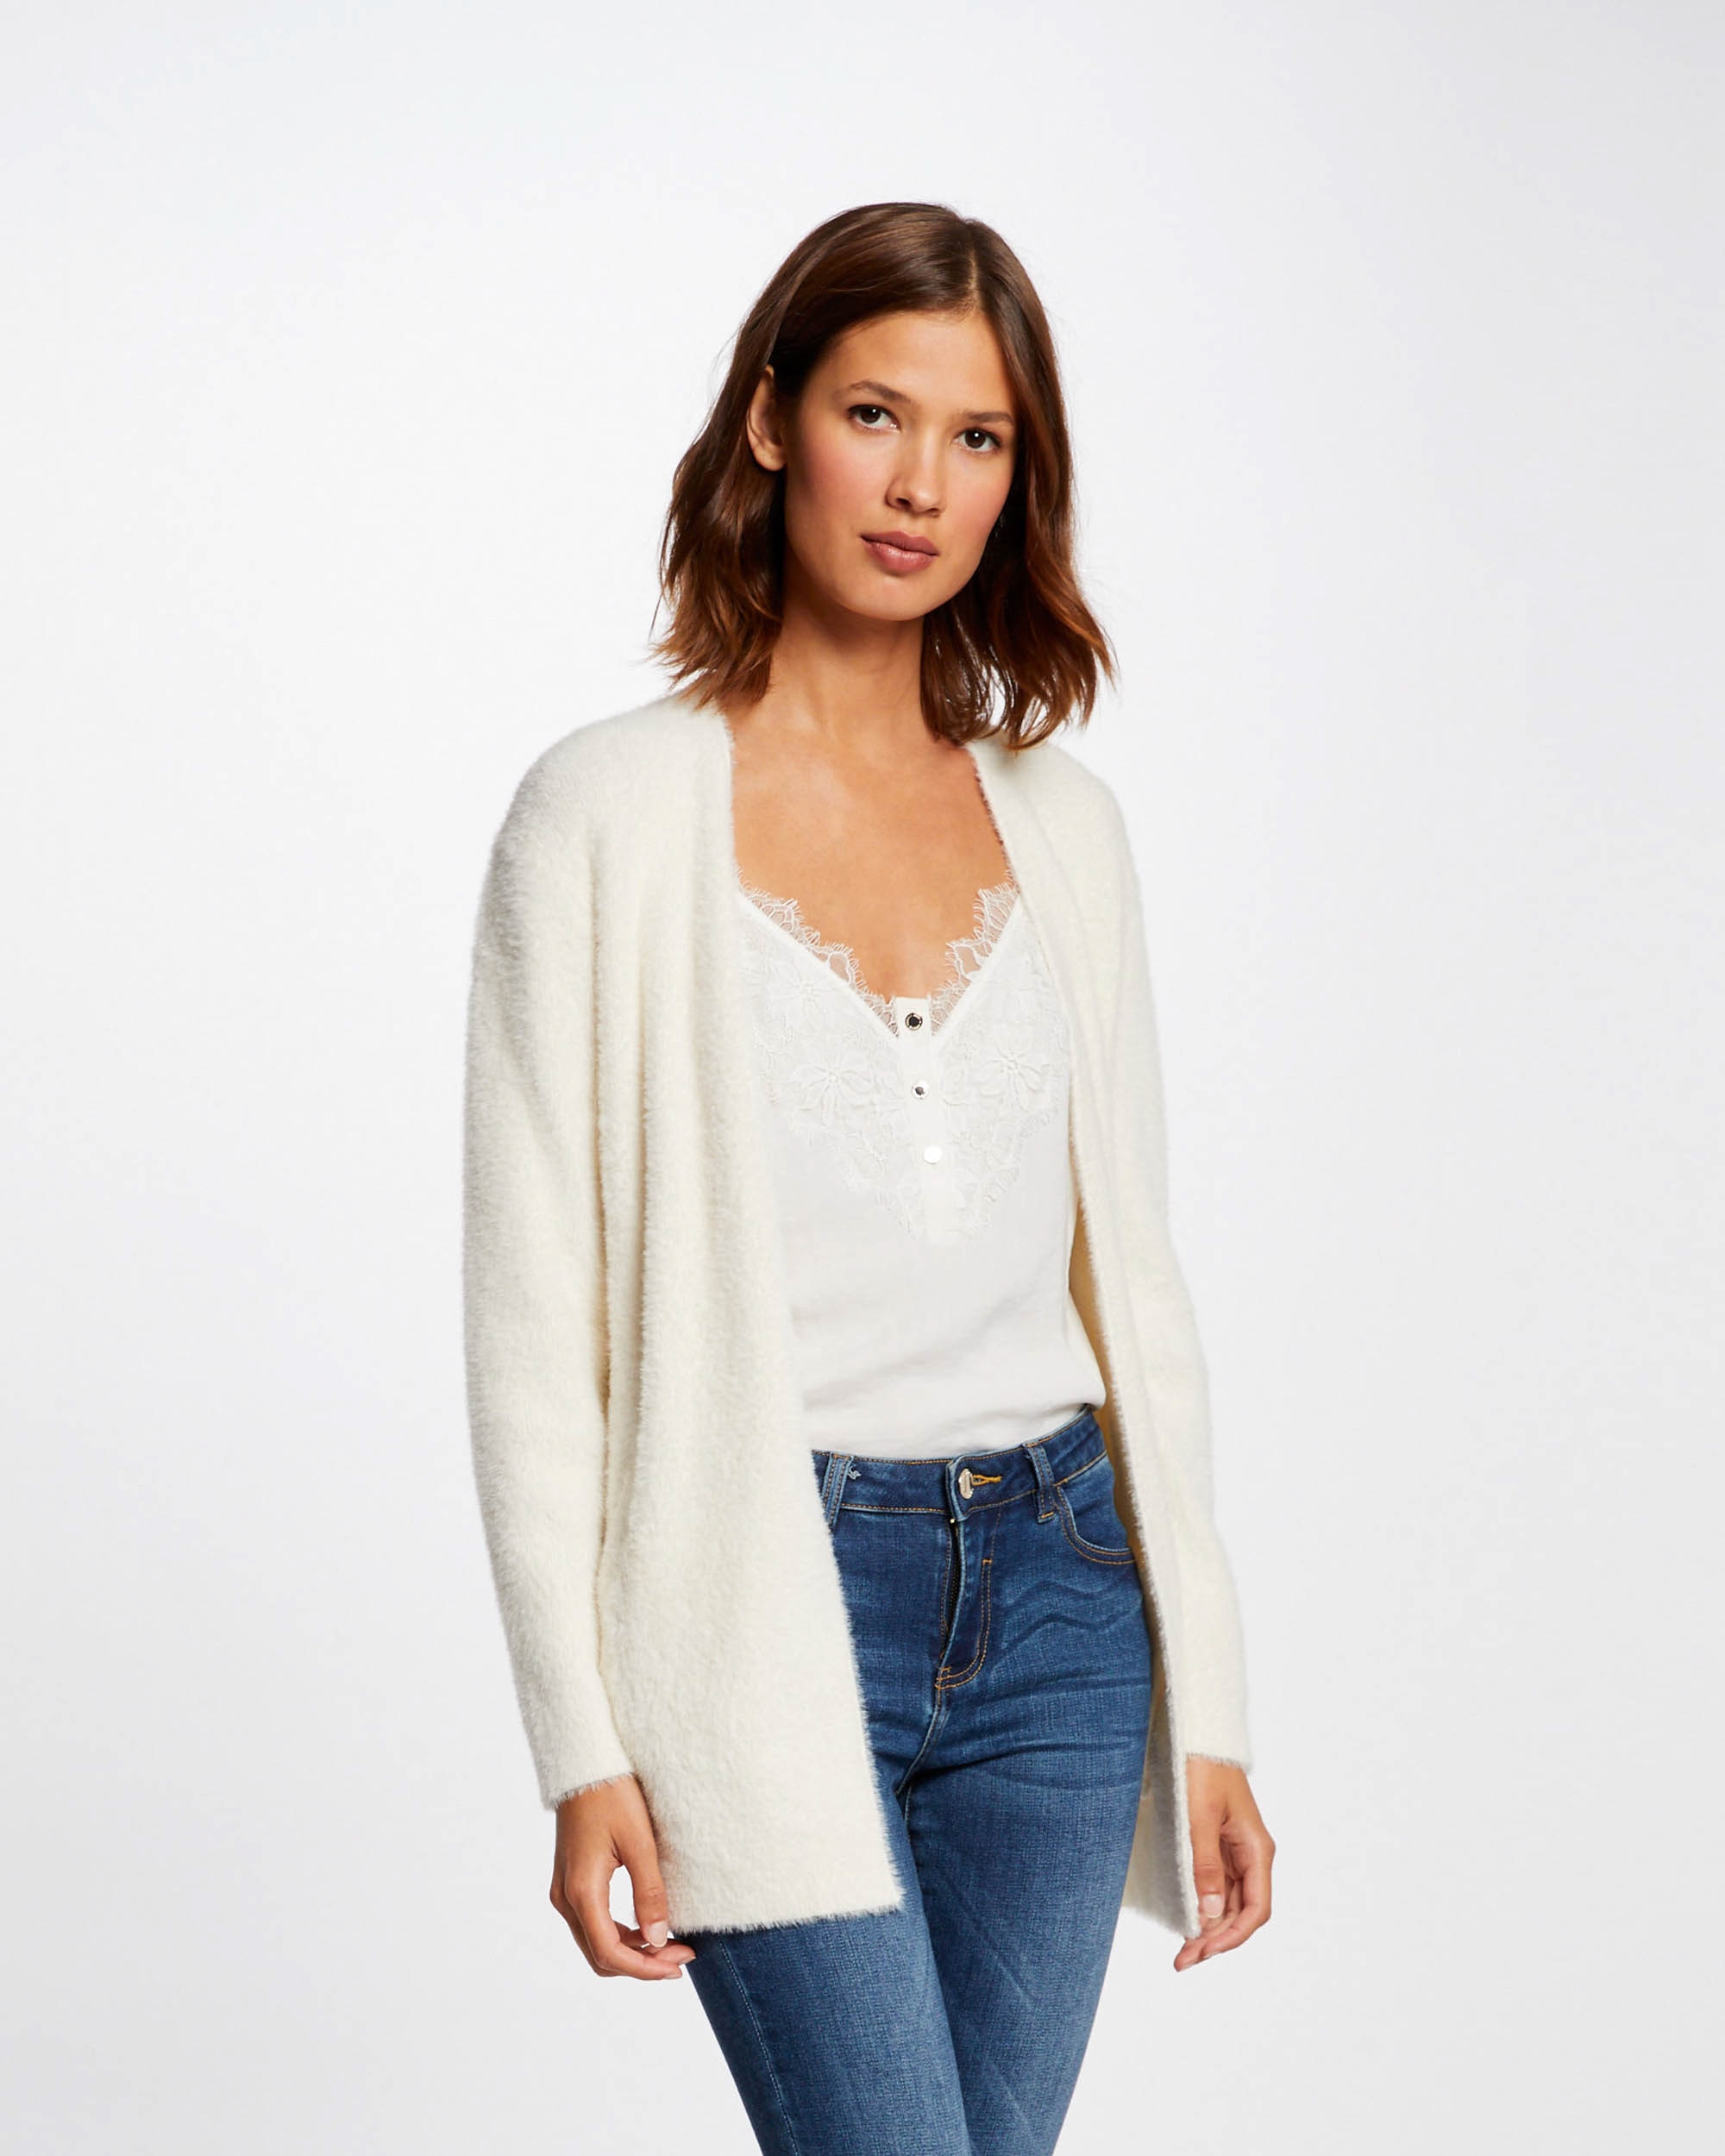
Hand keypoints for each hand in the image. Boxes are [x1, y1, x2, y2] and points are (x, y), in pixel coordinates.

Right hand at [550, 1775, 697, 1980]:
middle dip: (642, 1964)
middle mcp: (566, 1898)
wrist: (585, 1763)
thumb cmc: (613, 1794)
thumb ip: (649, 1893)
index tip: (680, 1964)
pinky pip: (592, 1923)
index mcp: (582, 1891)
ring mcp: (564, 1890)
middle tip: (682, 1956)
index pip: (609, 1953)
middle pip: (600, 1955)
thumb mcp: (640, 1842)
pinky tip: (648, 1927)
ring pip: (595, 1942)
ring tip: (671, 1944)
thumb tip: (658, 1941)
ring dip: (632, 1951)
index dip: (645, 1968)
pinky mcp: (570, 1881)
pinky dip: (620, 1934)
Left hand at [1173, 1758, 1273, 1971]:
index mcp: (1256, 1849)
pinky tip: (1185, 1922)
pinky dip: (1202, 1908)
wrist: (1195, 1735)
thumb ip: (1205, 1865)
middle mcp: (1250, 1855)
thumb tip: (1210, 1913)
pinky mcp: (1217, 1847)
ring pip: (1227, 1904)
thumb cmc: (1200, 1768)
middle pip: (1241, 1912)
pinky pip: (1215, 1887)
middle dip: (1215, 1940)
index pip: (1256, 1909)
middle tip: (1183, 1961)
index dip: (1233, 1936)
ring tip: (1182, 1953)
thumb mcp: (1199, 1817)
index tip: (1204, 1951)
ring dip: (1208, 1929)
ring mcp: (1234, 1853)